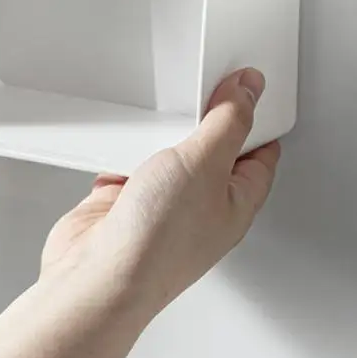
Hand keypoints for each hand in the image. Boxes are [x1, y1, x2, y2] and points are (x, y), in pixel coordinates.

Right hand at [41, 68, 279, 314]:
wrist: (97, 274)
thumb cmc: (157, 241)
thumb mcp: (204, 162)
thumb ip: (228, 121)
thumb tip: (250, 90)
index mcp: (235, 200)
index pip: (259, 151)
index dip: (257, 115)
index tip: (246, 83)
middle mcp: (200, 205)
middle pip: (211, 148)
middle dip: (202, 119)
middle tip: (199, 90)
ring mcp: (160, 204)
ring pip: (166, 155)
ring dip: (157, 136)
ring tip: (155, 119)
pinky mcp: (124, 202)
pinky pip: (128, 164)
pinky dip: (122, 152)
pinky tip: (120, 146)